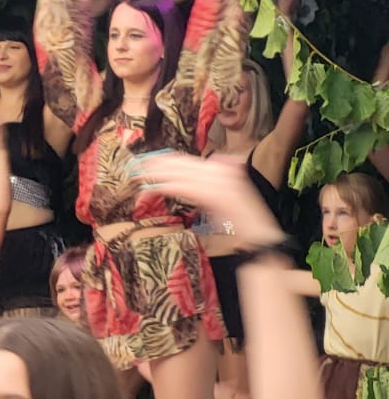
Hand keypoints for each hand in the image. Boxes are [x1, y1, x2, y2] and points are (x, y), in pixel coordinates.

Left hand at [131, 151, 283, 253]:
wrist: (258, 238)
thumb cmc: (240, 223)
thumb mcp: (221, 200)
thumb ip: (206, 187)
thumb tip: (190, 177)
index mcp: (225, 170)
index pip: (191, 161)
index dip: (170, 160)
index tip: (151, 160)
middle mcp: (223, 172)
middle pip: (185, 164)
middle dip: (161, 164)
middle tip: (140, 164)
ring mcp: (222, 183)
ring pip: (184, 174)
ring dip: (162, 173)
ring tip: (144, 174)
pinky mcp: (219, 197)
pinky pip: (190, 189)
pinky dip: (172, 186)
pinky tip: (158, 187)